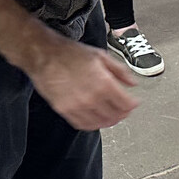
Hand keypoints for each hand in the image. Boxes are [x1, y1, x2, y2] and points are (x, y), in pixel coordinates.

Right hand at [25, 36, 139, 129]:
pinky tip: (96, 119)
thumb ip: (120, 71)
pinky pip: (82, 124)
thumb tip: (132, 83)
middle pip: (115, 115)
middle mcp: (91, 97)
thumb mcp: (101, 56)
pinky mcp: (64, 110)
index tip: (134, 102)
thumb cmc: (70, 53)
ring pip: (100, 123)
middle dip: (123, 113)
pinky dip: (93, 124)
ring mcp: (77, 106)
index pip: (125, 104)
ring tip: (113, 116)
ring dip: (110, 121)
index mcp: (103, 83)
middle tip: (124, 110)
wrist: (44, 55)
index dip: (133, 104)